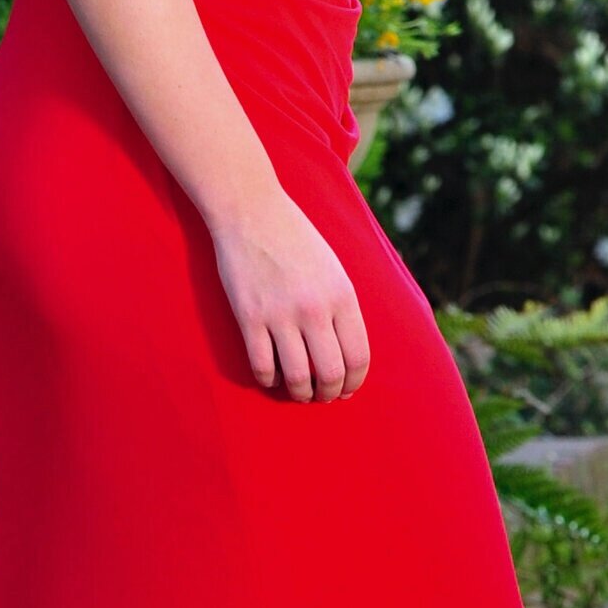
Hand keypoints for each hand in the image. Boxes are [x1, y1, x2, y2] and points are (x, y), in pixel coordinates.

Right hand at [212, 195, 370, 401]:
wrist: (251, 211)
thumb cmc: (295, 238)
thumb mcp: (333, 268)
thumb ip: (341, 307)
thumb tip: (346, 351)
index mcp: (341, 296)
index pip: (358, 356)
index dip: (354, 381)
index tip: (346, 389)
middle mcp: (315, 308)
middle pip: (331, 372)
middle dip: (329, 393)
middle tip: (322, 396)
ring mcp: (280, 314)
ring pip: (297, 376)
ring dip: (300, 392)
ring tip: (298, 391)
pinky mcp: (249, 317)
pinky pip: (262, 365)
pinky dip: (268, 380)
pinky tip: (270, 377)